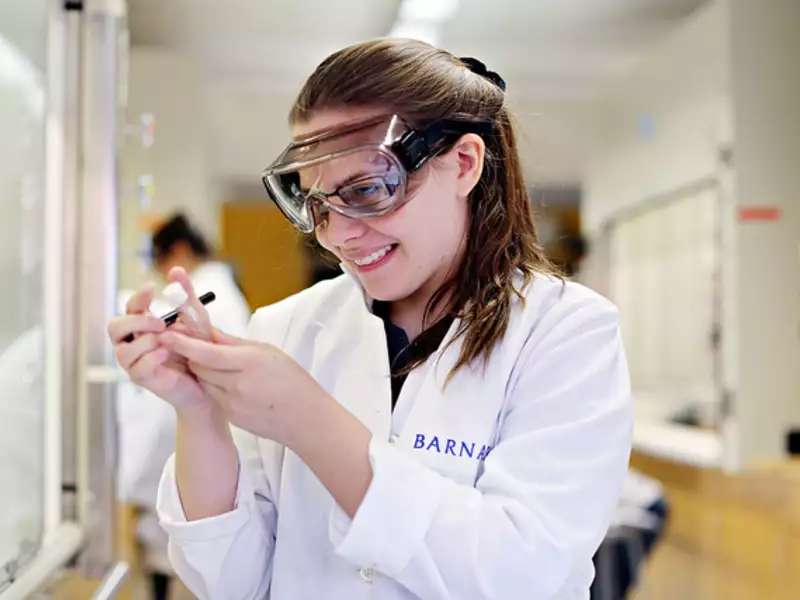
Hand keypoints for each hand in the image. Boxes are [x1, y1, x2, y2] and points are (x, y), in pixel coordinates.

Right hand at [107, 267, 216, 413]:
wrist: (211, 378)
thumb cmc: (199, 346)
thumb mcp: (196, 317)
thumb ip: (186, 295)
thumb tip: (175, 270)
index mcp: (143, 325)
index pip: (130, 308)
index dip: (138, 298)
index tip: (152, 288)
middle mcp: (135, 342)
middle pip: (114, 328)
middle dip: (135, 322)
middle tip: (160, 322)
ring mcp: (136, 362)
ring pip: (123, 350)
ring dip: (146, 342)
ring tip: (168, 341)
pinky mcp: (144, 379)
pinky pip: (137, 369)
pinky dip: (151, 358)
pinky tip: (167, 354)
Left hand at [159, 328, 329, 447]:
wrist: (305, 419)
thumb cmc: (292, 380)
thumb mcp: (268, 352)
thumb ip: (234, 343)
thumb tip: (208, 331)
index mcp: (250, 363)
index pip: (206, 352)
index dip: (183, 343)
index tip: (167, 333)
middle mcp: (238, 385)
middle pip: (199, 367)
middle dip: (193, 355)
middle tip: (190, 342)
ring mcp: (233, 404)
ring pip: (204, 382)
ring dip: (205, 371)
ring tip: (220, 363)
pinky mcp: (231, 417)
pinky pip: (214, 396)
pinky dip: (216, 386)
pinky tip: (232, 382)